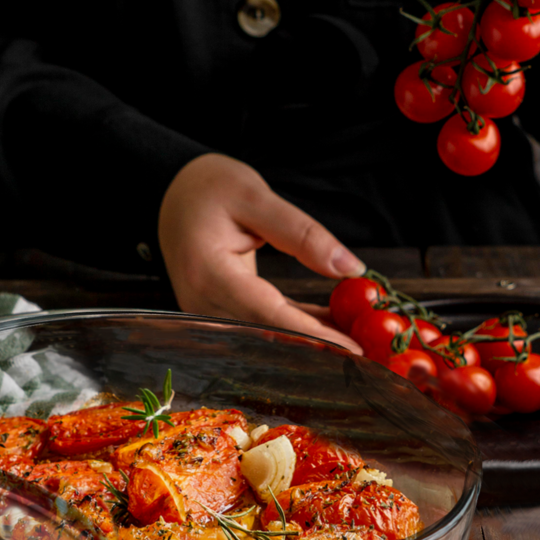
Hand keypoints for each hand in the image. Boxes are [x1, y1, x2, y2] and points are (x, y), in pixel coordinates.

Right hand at [158, 153, 364, 351]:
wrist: (171, 193)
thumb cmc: (207, 187)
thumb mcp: (255, 197)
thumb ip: (302, 234)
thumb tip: (350, 268)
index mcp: (208, 274)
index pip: (267, 314)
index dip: (311, 335)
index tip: (351, 350)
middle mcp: (203, 303)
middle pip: (269, 335)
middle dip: (319, 347)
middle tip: (368, 352)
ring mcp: (209, 312)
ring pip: (269, 336)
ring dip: (313, 339)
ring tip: (359, 337)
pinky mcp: (221, 311)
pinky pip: (265, 324)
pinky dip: (298, 324)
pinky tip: (334, 324)